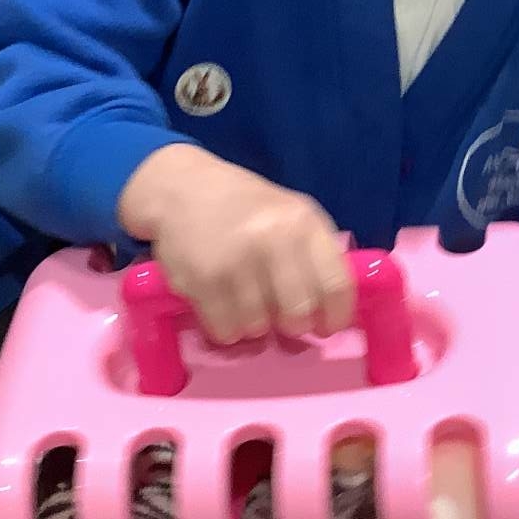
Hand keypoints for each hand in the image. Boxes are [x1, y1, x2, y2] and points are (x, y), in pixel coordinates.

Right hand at [120, 144, 355, 344]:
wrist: (181, 187)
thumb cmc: (244, 206)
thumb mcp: (290, 213)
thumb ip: (314, 256)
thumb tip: (329, 316)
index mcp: (303, 221)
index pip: (336, 285)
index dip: (336, 317)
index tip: (326, 328)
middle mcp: (273, 238)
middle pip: (298, 314)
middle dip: (290, 324)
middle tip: (278, 315)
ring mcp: (236, 260)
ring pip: (259, 327)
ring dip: (252, 324)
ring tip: (242, 299)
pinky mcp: (202, 280)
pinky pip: (225, 330)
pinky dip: (225, 326)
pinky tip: (220, 302)